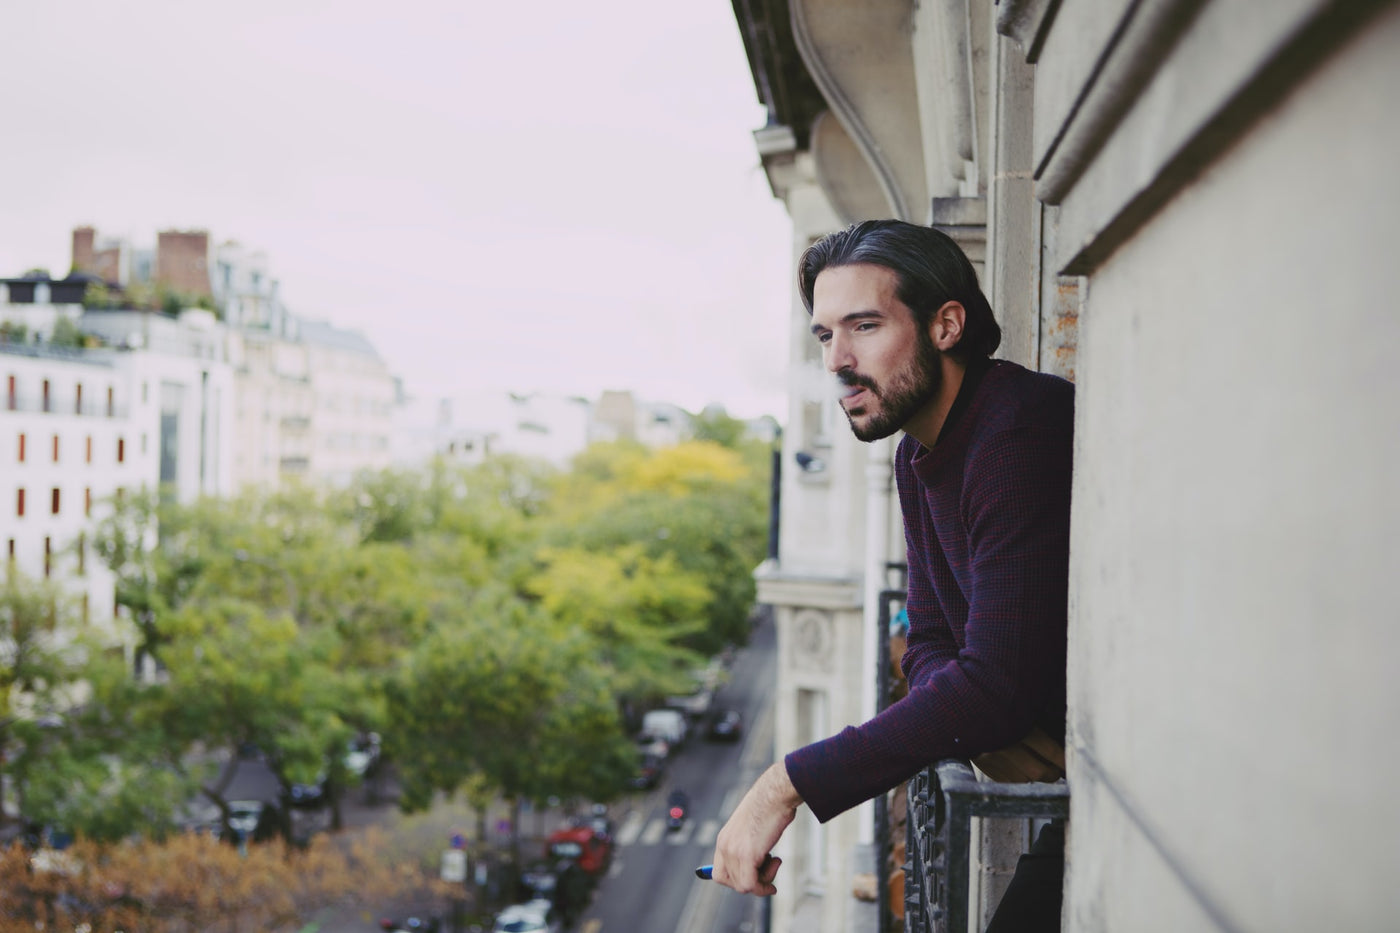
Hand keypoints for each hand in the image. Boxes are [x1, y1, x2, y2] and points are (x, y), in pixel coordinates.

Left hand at [710, 762, 801, 894]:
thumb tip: (757, 864)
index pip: (719, 873)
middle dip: (752, 881)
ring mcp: (733, 851)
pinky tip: (774, 881)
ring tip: (776, 862)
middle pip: (730, 882)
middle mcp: (724, 846)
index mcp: (724, 839)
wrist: (775, 793)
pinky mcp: (747, 854)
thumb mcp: (752, 826)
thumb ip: (748, 843)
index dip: (736, 880)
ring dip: (763, 881)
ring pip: (742, 886)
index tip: (754, 878)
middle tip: (769, 868)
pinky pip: (750, 885)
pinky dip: (763, 888)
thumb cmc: (770, 806)